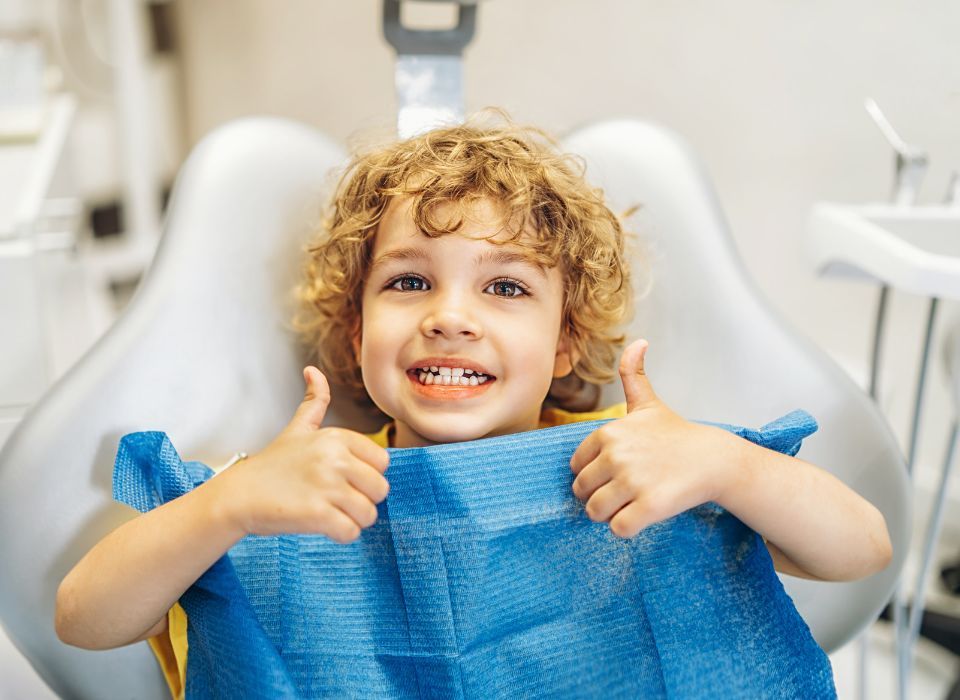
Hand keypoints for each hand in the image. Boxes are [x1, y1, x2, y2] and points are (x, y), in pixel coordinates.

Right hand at [216, 367, 389, 542]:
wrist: (237, 495)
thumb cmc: (271, 465)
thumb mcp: (296, 429)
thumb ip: (313, 402)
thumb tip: (313, 370)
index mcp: (336, 437)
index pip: (382, 462)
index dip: (367, 476)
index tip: (344, 480)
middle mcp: (335, 458)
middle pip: (380, 489)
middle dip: (364, 500)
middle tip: (338, 501)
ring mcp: (326, 486)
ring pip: (369, 513)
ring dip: (354, 520)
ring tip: (331, 514)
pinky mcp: (317, 513)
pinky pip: (351, 532)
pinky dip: (342, 536)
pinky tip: (324, 527)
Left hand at [569, 339, 738, 537]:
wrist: (714, 459)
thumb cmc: (676, 435)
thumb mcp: (649, 404)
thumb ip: (633, 375)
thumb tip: (638, 341)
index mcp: (608, 433)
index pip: (576, 467)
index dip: (593, 475)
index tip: (616, 473)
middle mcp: (616, 456)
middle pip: (582, 492)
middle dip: (599, 497)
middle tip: (624, 493)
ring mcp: (632, 481)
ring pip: (595, 512)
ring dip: (610, 515)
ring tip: (631, 505)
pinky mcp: (649, 506)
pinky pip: (618, 529)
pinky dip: (626, 529)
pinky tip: (642, 516)